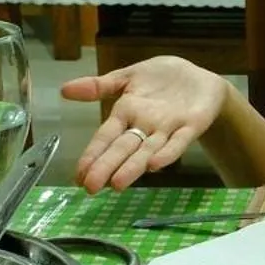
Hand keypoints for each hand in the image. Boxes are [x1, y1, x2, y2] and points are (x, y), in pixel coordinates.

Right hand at [61, 58, 228, 192]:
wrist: (200, 78)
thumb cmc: (162, 79)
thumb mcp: (128, 77)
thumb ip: (99, 86)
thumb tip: (64, 89)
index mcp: (127, 113)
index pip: (105, 137)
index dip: (93, 155)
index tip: (78, 175)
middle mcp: (144, 126)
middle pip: (122, 149)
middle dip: (106, 167)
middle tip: (90, 187)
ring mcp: (167, 128)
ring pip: (147, 151)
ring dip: (133, 167)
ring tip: (117, 184)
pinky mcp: (191, 126)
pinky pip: (178, 142)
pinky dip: (167, 154)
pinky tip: (155, 165)